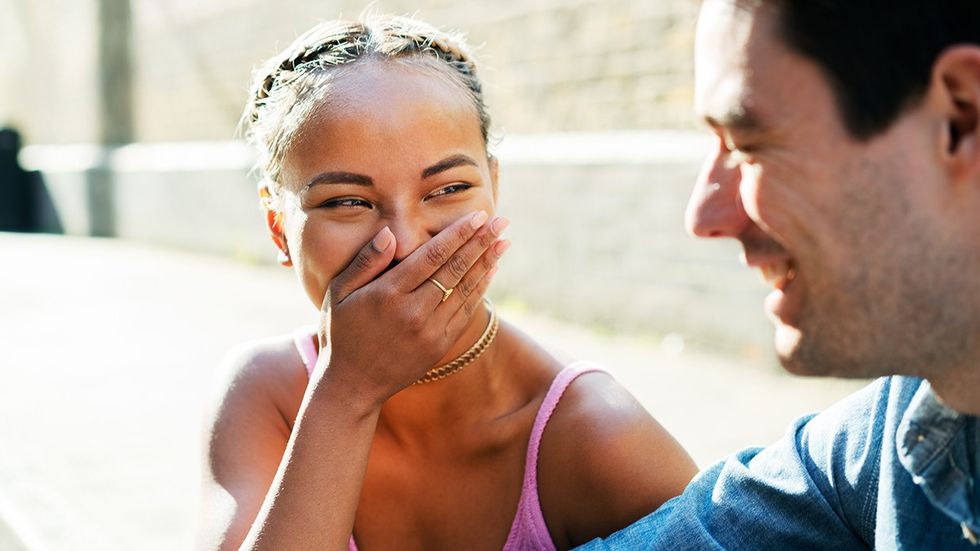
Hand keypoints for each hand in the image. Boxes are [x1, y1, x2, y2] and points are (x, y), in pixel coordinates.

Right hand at [313, 210, 508, 407]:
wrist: (352, 385)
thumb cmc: (342, 332)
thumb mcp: (339, 293)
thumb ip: (365, 262)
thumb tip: (389, 233)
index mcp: (388, 294)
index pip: (431, 256)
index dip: (457, 234)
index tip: (478, 216)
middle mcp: (413, 312)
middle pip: (454, 270)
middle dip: (480, 242)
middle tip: (501, 222)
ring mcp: (430, 332)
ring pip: (464, 290)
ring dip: (487, 263)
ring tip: (503, 241)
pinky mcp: (439, 346)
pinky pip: (465, 311)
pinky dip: (480, 289)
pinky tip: (491, 270)